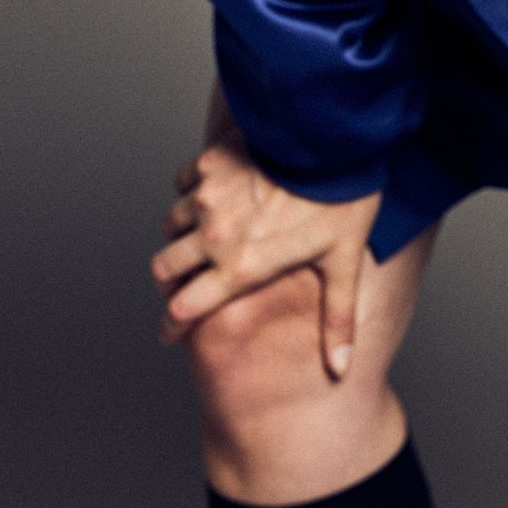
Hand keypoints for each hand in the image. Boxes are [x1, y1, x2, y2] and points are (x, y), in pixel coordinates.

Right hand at [150, 108, 382, 382]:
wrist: (334, 138)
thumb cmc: (342, 201)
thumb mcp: (342, 263)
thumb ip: (336, 318)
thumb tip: (339, 368)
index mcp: (241, 267)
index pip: (183, 310)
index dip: (172, 327)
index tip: (171, 333)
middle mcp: (215, 235)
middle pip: (164, 269)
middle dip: (169, 280)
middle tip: (183, 282)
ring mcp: (208, 196)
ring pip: (171, 224)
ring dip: (182, 233)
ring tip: (202, 234)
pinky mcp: (209, 163)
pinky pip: (183, 183)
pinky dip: (191, 191)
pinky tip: (214, 192)